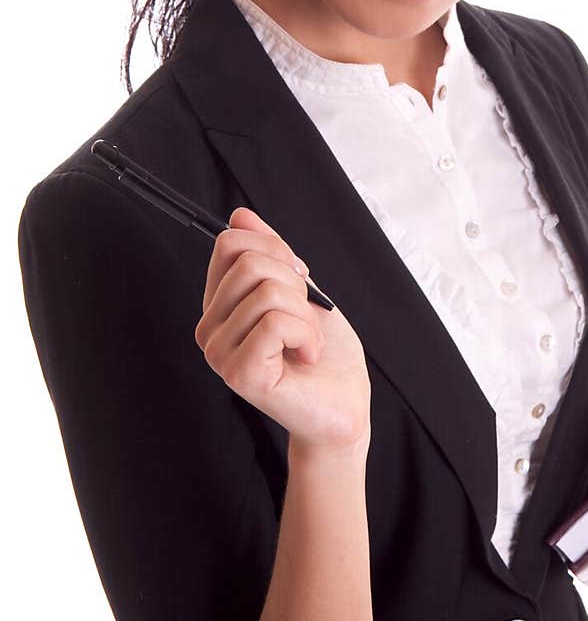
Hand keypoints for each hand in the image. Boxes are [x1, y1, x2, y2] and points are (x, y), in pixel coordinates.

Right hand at [194, 207, 371, 457]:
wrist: (344, 405)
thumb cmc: (324, 353)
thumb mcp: (301, 289)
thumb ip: (270, 253)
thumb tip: (239, 216)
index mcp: (220, 305)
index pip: (230, 244)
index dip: (277, 252)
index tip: (300, 282)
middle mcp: (210, 328)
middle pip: (248, 263)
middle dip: (295, 284)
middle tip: (304, 320)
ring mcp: (220, 354)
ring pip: (267, 292)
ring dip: (304, 315)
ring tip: (305, 343)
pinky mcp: (239, 375)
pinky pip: (276, 323)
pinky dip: (306, 335)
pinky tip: (305, 357)